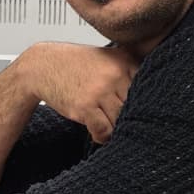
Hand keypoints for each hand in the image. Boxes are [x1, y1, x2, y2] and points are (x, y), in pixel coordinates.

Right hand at [17, 42, 137, 143]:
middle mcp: (115, 75)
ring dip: (114, 128)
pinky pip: (104, 130)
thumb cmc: (75, 64)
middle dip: (126, 117)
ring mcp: (100, 91)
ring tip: (106, 126)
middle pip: (134, 108)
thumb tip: (151, 96)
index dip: (143, 104)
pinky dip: (102, 136)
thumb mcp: (107, 57)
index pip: (147, 90)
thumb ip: (129, 69)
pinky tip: (96, 132)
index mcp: (124, 61)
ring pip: (120, 121)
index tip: (137, 111)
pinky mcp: (85, 106)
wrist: (42, 65)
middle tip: (117, 121)